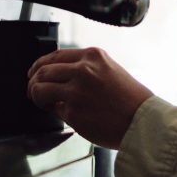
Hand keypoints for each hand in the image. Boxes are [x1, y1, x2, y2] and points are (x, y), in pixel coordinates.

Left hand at [27, 46, 153, 149]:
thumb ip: (87, 68)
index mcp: (92, 56)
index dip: (40, 65)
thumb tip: (61, 75)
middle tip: (35, 91)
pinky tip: (66, 114)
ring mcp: (76, 91)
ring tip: (44, 103)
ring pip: (39, 88)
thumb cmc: (131, 99)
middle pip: (42, 71)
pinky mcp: (73, 112)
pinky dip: (55, 112)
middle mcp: (82, 70)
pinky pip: (54, 109)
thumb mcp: (110, 70)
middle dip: (34, 82)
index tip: (35, 73)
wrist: (143, 121)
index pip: (55, 55)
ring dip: (36, 96)